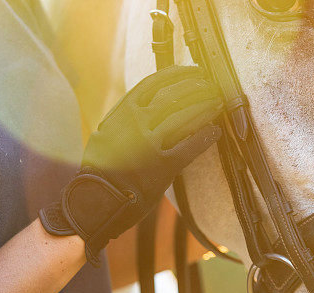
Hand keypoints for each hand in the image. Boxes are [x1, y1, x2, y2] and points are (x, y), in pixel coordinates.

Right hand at [39, 65, 221, 264]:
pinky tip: (215, 132)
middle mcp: (135, 122)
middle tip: (212, 86)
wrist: (95, 201)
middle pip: (174, 94)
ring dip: (205, 107)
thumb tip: (142, 105)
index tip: (194, 71)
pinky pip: (190, 146)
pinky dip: (206, 137)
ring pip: (184, 116)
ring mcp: (149, 143)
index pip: (155, 82)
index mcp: (122, 111)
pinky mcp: (162, 166)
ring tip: (218, 103)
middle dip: (197, 87)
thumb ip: (124, 118)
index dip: (179, 74)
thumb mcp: (105, 134)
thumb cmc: (101, 170)